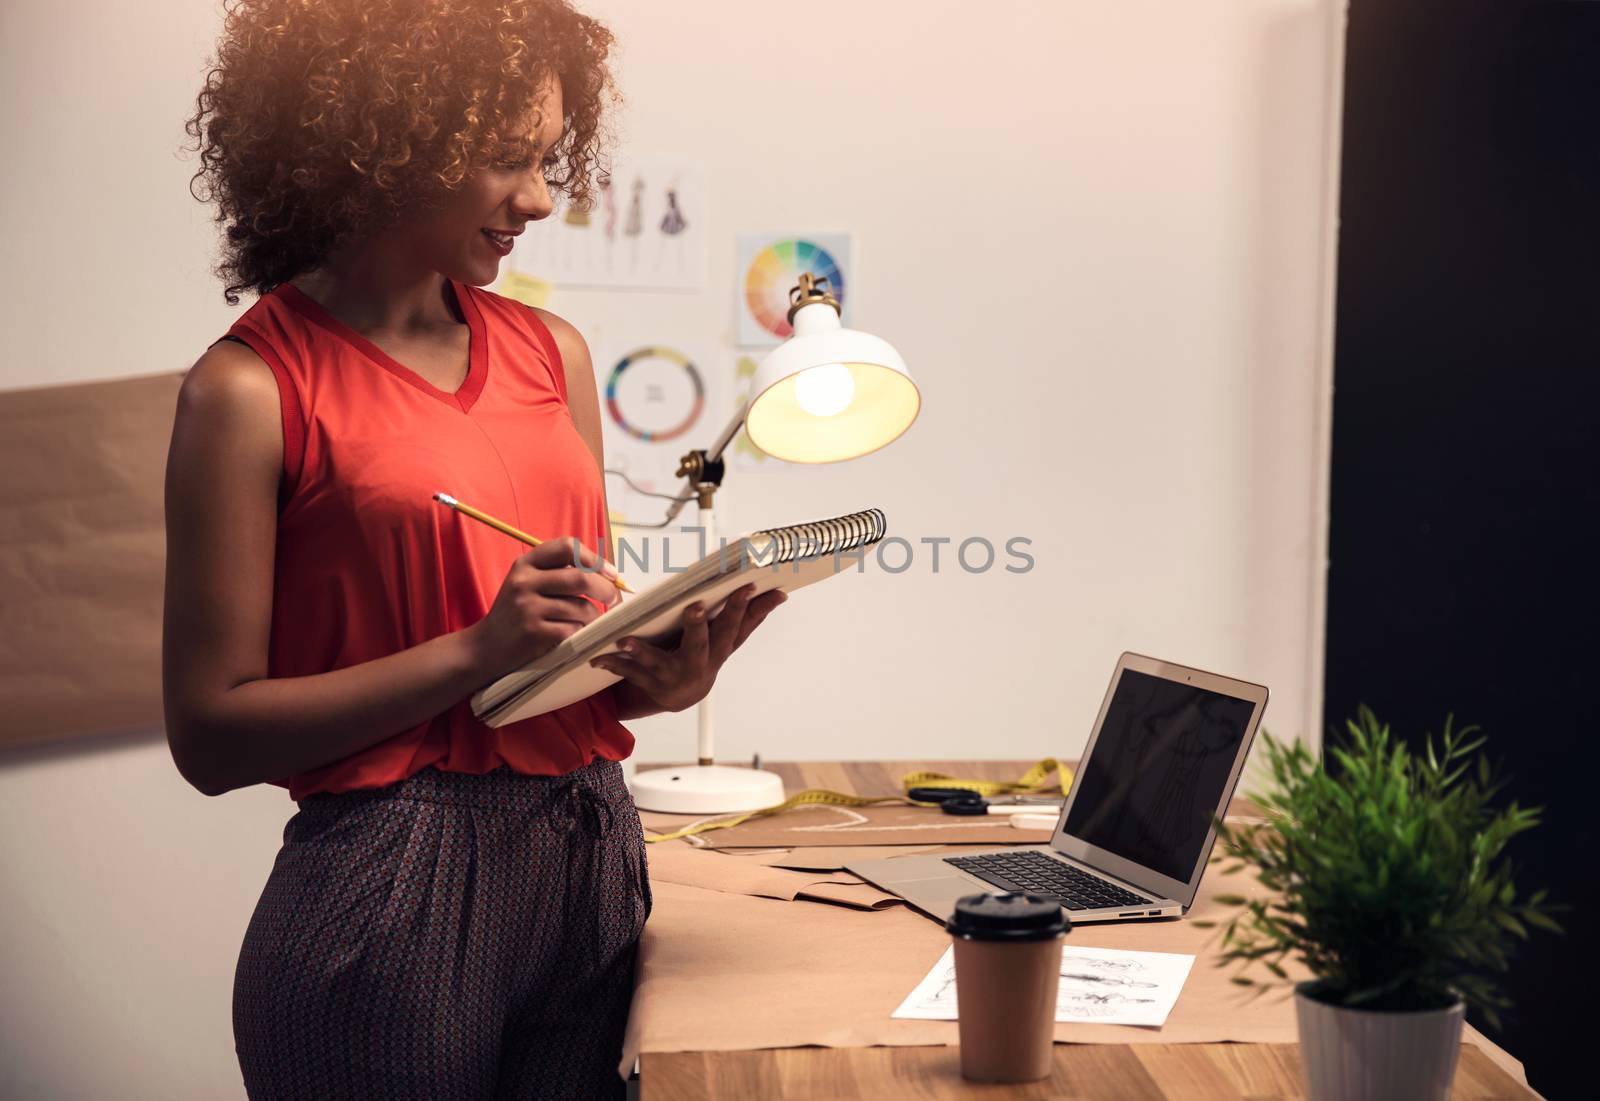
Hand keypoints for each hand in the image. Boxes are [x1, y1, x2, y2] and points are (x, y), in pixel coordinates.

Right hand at [466, 538, 619, 677]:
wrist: (487, 647)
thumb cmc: (518, 613)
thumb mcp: (528, 583)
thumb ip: (559, 572)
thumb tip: (609, 573)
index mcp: (525, 564)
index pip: (567, 547)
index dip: (595, 558)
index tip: (611, 573)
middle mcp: (524, 582)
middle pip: (581, 577)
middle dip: (605, 589)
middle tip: (614, 599)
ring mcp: (528, 608)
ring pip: (581, 608)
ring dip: (593, 617)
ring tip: (587, 622)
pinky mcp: (534, 633)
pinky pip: (574, 630)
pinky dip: (580, 634)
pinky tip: (572, 636)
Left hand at [589, 583, 784, 712]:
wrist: (681, 695)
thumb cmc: (706, 655)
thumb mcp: (728, 639)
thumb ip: (751, 618)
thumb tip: (782, 593)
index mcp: (719, 650)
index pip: (734, 626)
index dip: (741, 607)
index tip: (747, 586)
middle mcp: (699, 665)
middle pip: (700, 644)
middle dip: (698, 626)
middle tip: (696, 606)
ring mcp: (672, 677)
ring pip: (656, 663)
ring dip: (641, 651)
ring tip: (625, 640)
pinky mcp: (649, 684)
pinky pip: (629, 672)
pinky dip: (614, 663)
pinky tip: (599, 655)